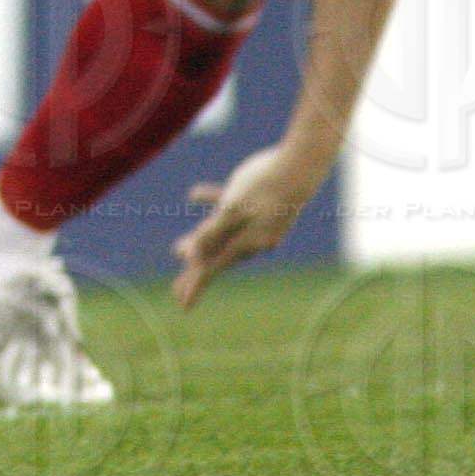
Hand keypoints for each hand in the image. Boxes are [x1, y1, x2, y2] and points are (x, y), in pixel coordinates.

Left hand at [171, 144, 321, 308]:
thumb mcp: (232, 209)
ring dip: (201, 244)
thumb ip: (213, 232)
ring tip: (178, 250)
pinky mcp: (262, 211)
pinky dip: (215, 211)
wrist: (298, 170)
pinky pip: (231, 217)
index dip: (194, 285)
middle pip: (214, 259)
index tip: (182, 305)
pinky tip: (196, 195)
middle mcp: (251, 241)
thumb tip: (193, 254)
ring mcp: (258, 228)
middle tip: (176, 290)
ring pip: (222, 239)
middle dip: (193, 271)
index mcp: (241, 243)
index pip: (210, 269)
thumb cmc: (262, 187)